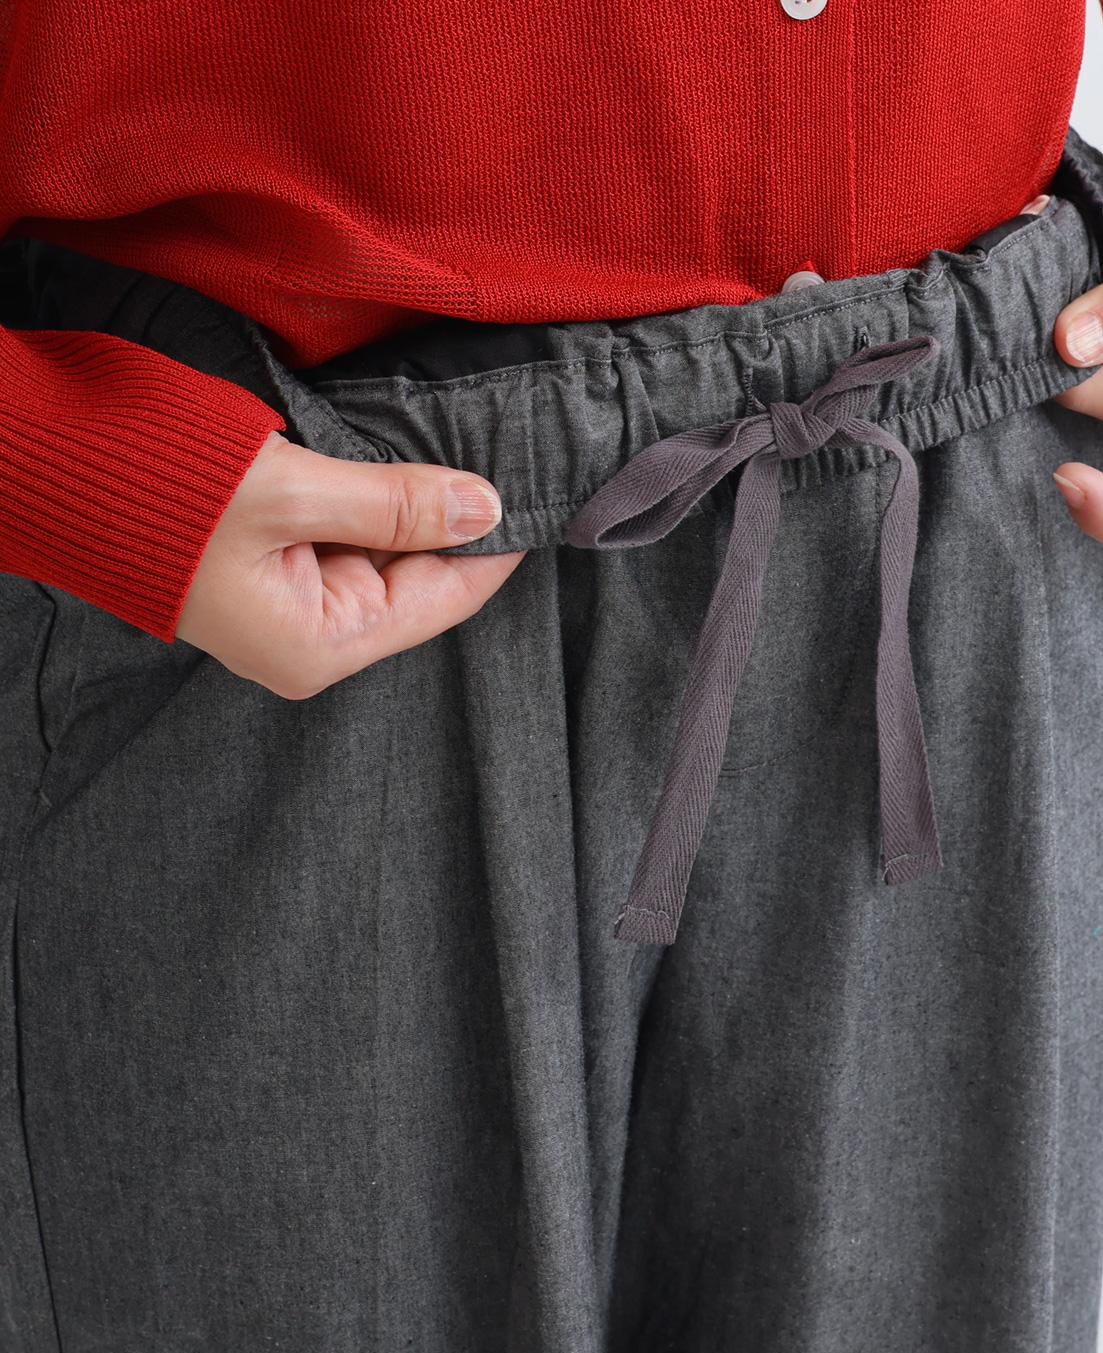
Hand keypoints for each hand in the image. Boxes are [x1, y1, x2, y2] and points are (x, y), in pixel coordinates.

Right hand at [175, 431, 524, 698]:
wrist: (43, 462)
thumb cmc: (155, 486)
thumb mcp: (292, 490)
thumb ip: (396, 506)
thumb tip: (486, 509)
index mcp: (317, 646)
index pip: (444, 600)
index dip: (494, 547)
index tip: (537, 491)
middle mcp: (306, 639)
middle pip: (416, 579)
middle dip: (449, 517)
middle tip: (492, 445)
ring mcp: (283, 604)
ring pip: (381, 552)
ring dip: (405, 501)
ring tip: (441, 440)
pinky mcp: (263, 566)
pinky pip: (341, 535)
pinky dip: (366, 497)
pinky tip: (384, 455)